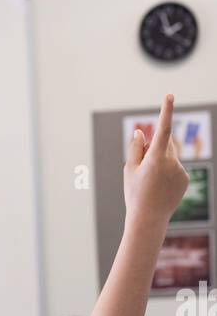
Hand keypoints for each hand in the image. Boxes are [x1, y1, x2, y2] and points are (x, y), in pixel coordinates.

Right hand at [123, 93, 188, 231]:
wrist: (149, 219)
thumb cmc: (135, 194)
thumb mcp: (129, 169)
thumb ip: (136, 148)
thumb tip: (142, 131)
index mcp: (156, 159)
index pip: (163, 129)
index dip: (166, 111)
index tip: (170, 96)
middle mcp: (172, 163)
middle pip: (165, 143)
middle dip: (155, 148)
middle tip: (142, 166)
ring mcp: (181, 171)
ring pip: (171, 156)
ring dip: (161, 161)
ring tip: (151, 181)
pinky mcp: (185, 178)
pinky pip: (176, 168)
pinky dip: (169, 172)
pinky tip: (160, 187)